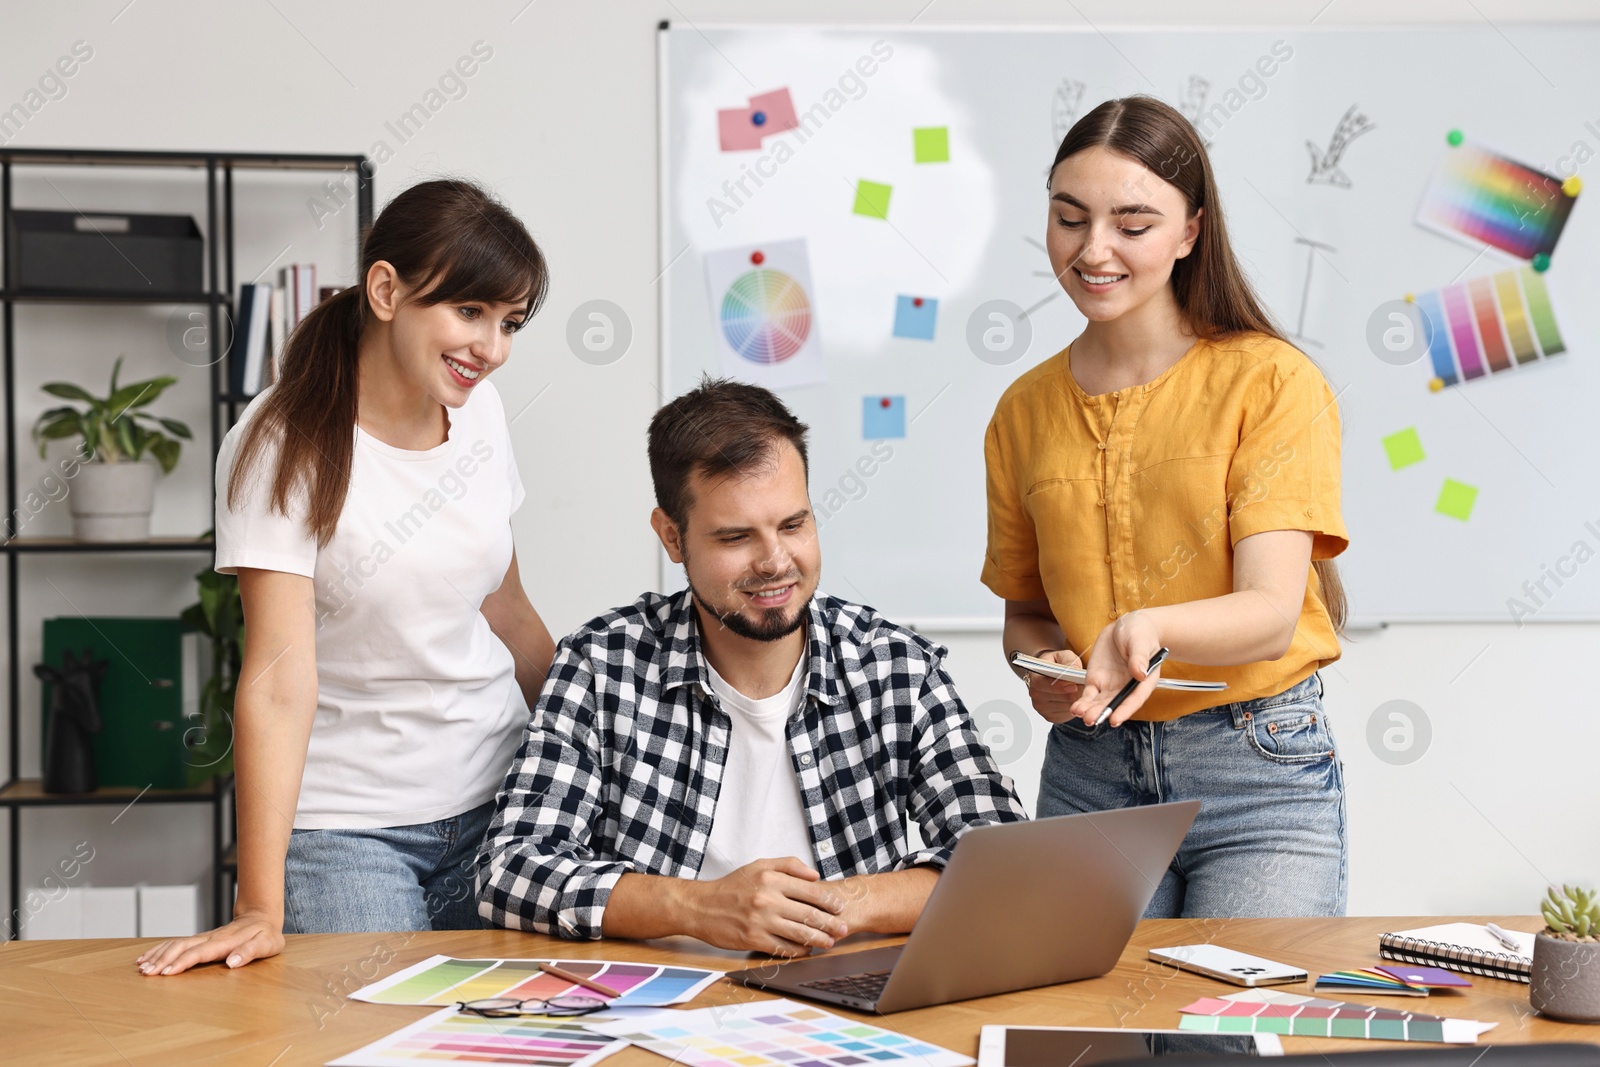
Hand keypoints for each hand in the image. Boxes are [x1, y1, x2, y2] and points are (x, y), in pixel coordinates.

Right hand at [136, 906, 283, 975]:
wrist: (261, 916)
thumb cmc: (266, 934)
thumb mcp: (267, 944)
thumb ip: (251, 952)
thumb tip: (232, 962)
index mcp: (225, 941)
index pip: (200, 952)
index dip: (183, 962)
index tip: (167, 972)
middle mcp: (210, 938)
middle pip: (182, 947)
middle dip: (163, 960)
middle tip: (146, 973)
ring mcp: (204, 937)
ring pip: (176, 944)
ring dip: (158, 955)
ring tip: (141, 968)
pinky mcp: (200, 939)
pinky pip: (176, 943)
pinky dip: (160, 949)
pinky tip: (147, 957)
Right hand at [684, 857, 847, 956]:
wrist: (701, 906)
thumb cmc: (731, 886)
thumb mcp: (758, 866)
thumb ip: (788, 865)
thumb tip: (815, 875)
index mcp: (770, 879)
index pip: (809, 890)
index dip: (829, 901)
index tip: (839, 907)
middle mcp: (767, 899)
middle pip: (808, 914)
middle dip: (830, 923)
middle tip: (843, 928)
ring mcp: (760, 921)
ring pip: (799, 933)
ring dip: (819, 939)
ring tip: (830, 941)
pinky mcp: (753, 940)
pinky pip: (783, 948)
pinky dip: (799, 950)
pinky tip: (807, 949)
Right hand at [1022, 648, 1082, 722]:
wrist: (1049, 673)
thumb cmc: (1056, 664)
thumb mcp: (1063, 655)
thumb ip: (1070, 661)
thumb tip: (1075, 670)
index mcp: (1035, 677)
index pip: (1044, 684)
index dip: (1060, 686)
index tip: (1074, 685)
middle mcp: (1036, 694)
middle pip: (1059, 698)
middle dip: (1074, 693)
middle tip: (1083, 687)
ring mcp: (1042, 707)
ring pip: (1066, 707)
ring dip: (1075, 700)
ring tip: (1078, 691)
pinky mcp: (1050, 717)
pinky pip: (1066, 715)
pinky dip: (1073, 707)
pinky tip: (1073, 698)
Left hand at [1068, 612, 1163, 726]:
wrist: (1126, 626)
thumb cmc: (1140, 632)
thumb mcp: (1141, 641)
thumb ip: (1140, 657)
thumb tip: (1140, 673)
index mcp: (1144, 680)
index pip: (1135, 698)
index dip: (1125, 710)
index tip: (1115, 719)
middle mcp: (1127, 687)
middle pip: (1115, 704)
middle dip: (1103, 713)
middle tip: (1091, 719)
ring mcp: (1111, 685)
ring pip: (1100, 702)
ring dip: (1091, 710)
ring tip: (1080, 714)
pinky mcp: (1097, 680)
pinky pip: (1089, 694)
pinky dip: (1083, 702)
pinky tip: (1076, 709)